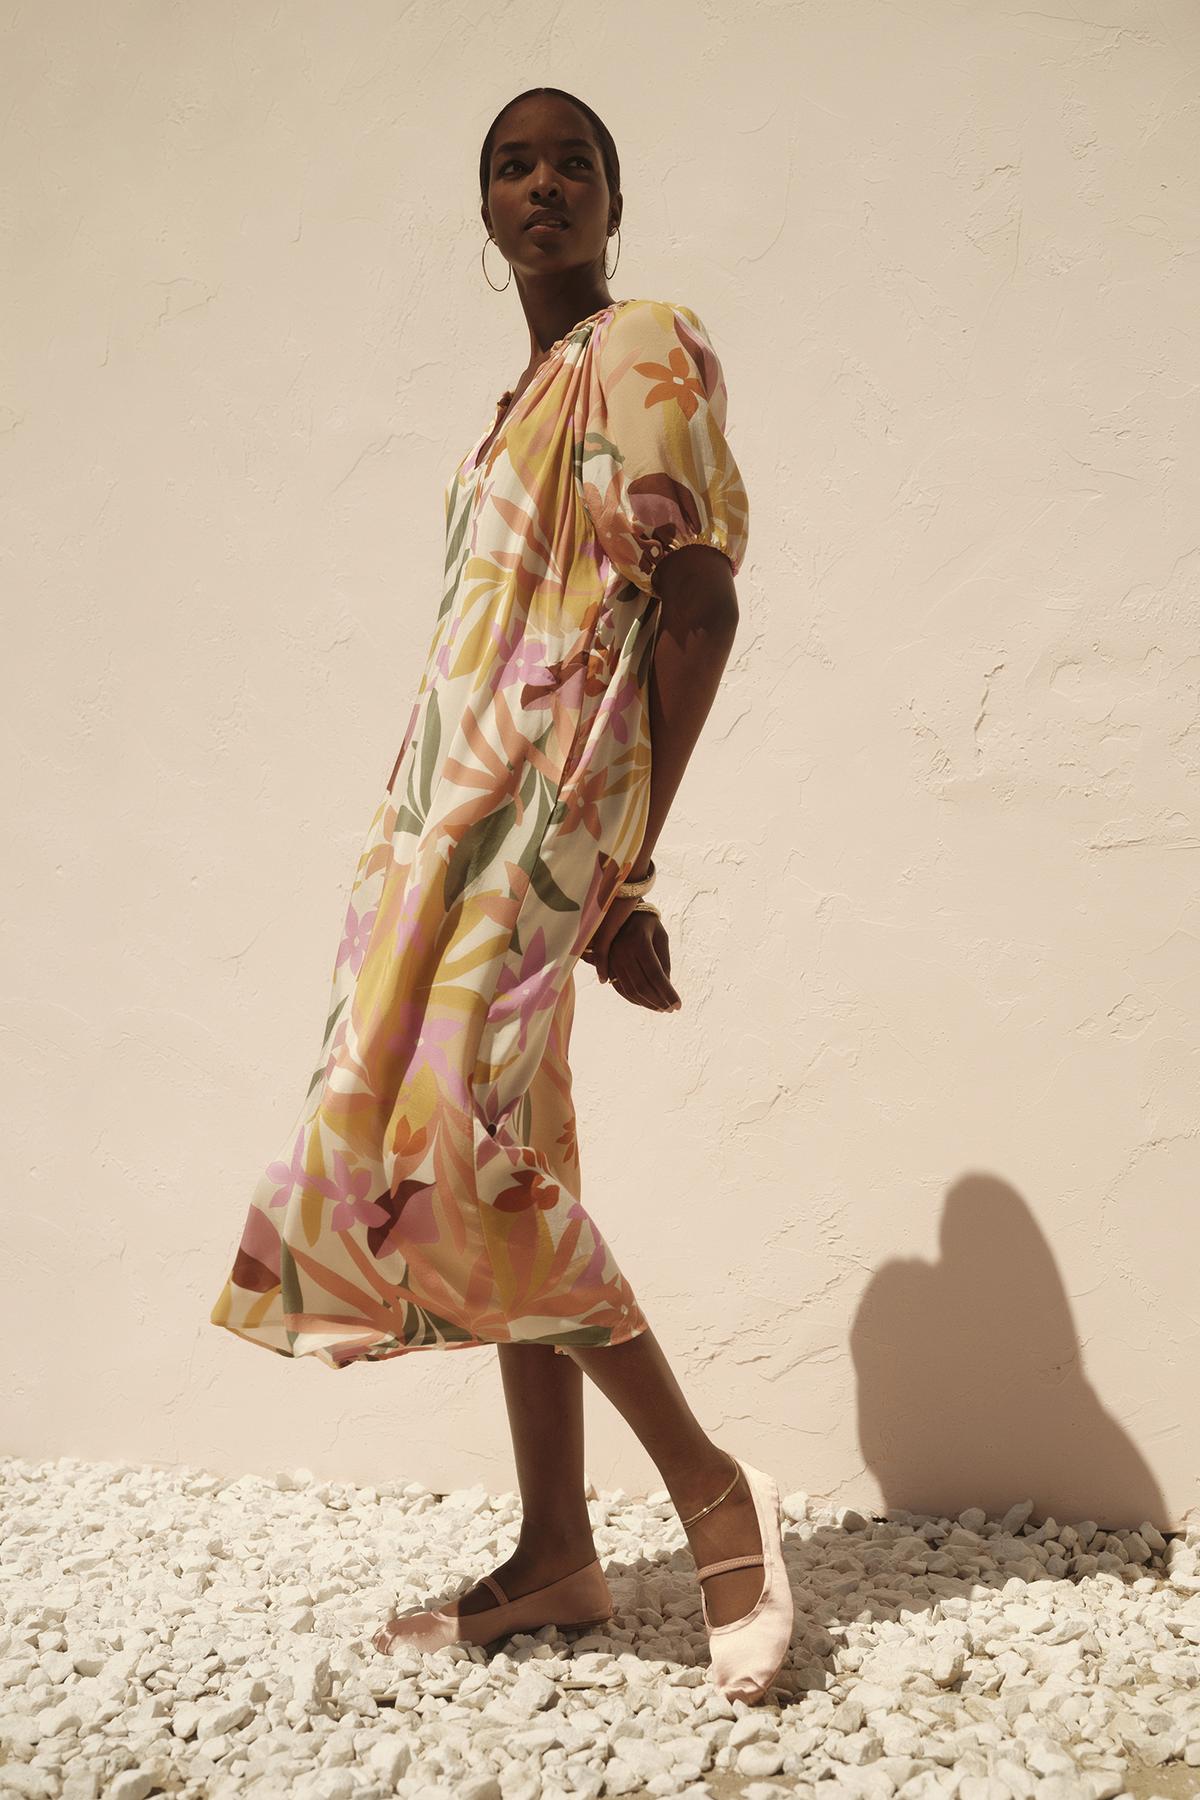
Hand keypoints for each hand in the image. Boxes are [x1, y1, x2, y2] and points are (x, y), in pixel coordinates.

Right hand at [581, 896, 681, 1012]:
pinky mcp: (606, 964)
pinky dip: (633, 999)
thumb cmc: (648, 924)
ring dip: (646, 1003)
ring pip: (629, 990)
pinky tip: (646, 1002)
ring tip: (660, 1008)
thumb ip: (664, 962)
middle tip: (670, 1009)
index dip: (667, 993)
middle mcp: (623, 952)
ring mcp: (612, 959)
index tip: (678, 1005)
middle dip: (658, 1001)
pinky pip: (619, 987)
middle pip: (641, 985)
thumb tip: (666, 988)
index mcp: (640, 942)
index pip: (656, 975)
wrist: (622, 911)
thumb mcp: (661, 937)